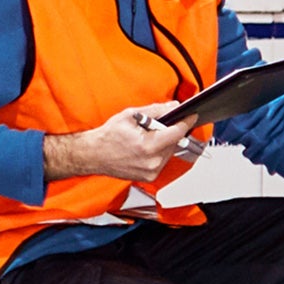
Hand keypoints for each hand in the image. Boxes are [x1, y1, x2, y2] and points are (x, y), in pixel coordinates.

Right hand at [43, 103, 187, 183]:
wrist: (92, 155)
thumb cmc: (106, 137)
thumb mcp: (130, 116)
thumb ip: (155, 111)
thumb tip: (173, 106)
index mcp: (148, 146)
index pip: (177, 132)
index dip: (186, 122)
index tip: (192, 116)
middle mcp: (152, 161)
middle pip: (174, 142)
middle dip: (169, 132)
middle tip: (155, 127)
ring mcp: (151, 171)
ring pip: (169, 152)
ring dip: (164, 143)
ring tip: (146, 139)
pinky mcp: (149, 177)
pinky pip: (162, 161)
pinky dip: (158, 153)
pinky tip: (144, 149)